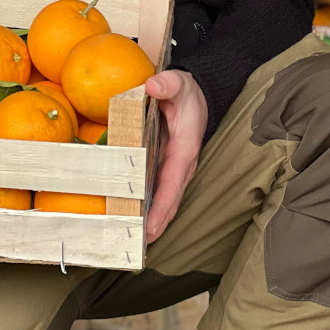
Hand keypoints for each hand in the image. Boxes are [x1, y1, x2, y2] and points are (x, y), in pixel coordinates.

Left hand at [144, 69, 207, 241]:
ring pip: (164, 201)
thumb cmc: (186, 92)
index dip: (161, 207)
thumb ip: (166, 84)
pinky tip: (133, 220)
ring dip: (151, 222)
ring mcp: (175, 169)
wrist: (199, 95)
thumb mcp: (178, 83)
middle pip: (169, 201)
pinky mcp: (168, 168)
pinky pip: (159, 192)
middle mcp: (182, 164)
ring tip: (131, 242)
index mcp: (184, 149)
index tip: (150, 227)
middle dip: (155, 224)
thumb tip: (152, 86)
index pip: (172, 183)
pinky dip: (149, 209)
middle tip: (134, 246)